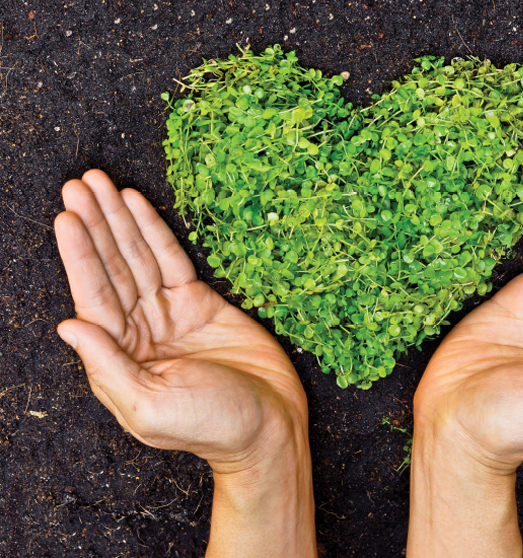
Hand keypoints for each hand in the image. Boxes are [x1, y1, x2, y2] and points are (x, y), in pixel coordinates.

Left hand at [55, 169, 307, 471]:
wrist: (269, 424)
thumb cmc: (210, 426)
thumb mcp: (151, 407)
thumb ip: (108, 367)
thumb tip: (68, 325)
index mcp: (120, 357)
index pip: (94, 297)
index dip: (81, 256)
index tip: (68, 216)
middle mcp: (138, 330)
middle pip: (111, 268)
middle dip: (95, 225)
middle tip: (79, 183)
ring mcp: (169, 313)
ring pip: (138, 257)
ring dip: (118, 219)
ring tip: (100, 183)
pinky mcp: (200, 302)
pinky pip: (172, 260)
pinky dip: (155, 231)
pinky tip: (137, 204)